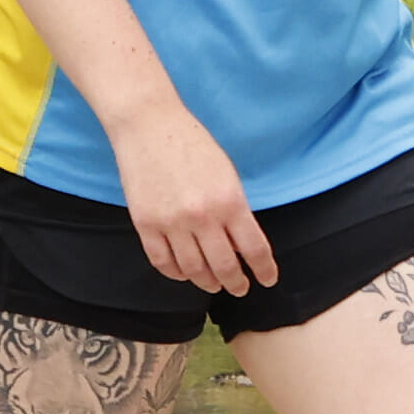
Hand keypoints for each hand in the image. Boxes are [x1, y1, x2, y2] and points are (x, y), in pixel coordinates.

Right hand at [107, 97, 265, 295]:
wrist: (148, 125)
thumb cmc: (191, 144)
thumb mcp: (226, 174)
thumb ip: (235, 210)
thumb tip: (240, 246)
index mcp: (230, 201)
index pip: (254, 249)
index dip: (264, 271)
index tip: (267, 280)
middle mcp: (202, 216)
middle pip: (225, 267)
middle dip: (236, 283)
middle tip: (240, 288)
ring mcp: (172, 223)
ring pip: (193, 270)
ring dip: (206, 282)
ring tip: (212, 284)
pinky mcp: (146, 224)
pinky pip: (163, 262)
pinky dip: (176, 273)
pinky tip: (184, 273)